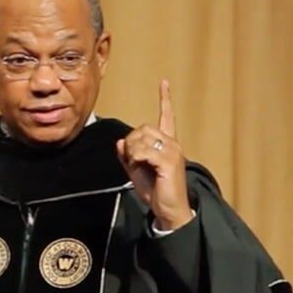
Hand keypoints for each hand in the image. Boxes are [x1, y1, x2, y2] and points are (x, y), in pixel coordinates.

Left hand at [115, 80, 191, 230]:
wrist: (169, 210)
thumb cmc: (156, 191)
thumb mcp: (136, 172)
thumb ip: (128, 156)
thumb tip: (120, 142)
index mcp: (167, 144)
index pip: (167, 116)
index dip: (165, 99)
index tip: (164, 82)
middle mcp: (172, 144)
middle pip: (142, 128)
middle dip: (131, 144)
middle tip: (133, 161)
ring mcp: (172, 151)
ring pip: (141, 139)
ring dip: (132, 153)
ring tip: (138, 167)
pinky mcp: (169, 161)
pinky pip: (144, 151)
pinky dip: (136, 159)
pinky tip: (140, 167)